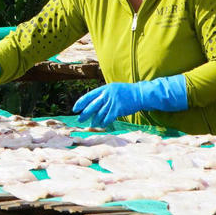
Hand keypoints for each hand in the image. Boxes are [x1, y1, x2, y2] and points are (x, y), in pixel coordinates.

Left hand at [72, 74, 187, 127]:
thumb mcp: (114, 89)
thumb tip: (94, 105)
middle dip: (85, 114)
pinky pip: (108, 118)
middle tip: (79, 119)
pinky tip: (101, 126)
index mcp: (105, 89)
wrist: (140, 94)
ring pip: (99, 113)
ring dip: (94, 120)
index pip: (89, 96)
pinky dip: (104, 122)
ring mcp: (113, 102)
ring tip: (91, 125)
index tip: (75, 108)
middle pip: (92, 106)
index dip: (81, 102)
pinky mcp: (118, 109)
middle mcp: (107, 94)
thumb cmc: (127, 93)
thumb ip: (104, 95)